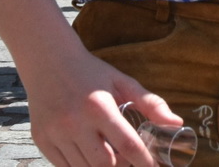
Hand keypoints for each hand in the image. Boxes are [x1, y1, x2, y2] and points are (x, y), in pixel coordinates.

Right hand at [20, 45, 180, 166]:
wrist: (49, 62)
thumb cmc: (91, 73)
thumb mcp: (122, 82)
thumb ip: (151, 103)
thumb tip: (177, 123)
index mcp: (99, 106)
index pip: (126, 144)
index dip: (143, 160)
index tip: (153, 165)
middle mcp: (74, 122)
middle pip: (105, 163)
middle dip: (123, 166)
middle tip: (131, 160)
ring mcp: (55, 133)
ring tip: (113, 157)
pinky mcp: (41, 140)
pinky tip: (91, 156)